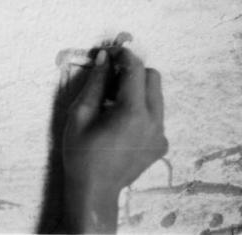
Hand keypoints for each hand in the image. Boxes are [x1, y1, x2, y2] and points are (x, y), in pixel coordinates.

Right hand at [62, 47, 167, 232]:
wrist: (94, 191)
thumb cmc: (81, 153)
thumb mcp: (80, 114)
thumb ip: (96, 82)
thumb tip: (104, 57)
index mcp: (133, 113)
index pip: (136, 70)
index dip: (124, 55)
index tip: (112, 51)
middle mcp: (154, 122)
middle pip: (153, 78)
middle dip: (133, 72)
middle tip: (110, 77)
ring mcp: (160, 135)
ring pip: (157, 96)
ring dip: (138, 90)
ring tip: (113, 102)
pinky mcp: (161, 145)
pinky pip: (156, 116)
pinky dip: (141, 109)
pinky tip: (121, 122)